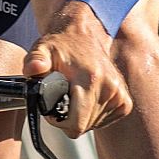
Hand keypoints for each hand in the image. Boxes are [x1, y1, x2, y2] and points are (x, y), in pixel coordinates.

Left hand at [22, 2, 131, 137]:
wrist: (84, 33)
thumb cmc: (61, 44)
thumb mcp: (42, 49)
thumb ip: (35, 60)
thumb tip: (33, 69)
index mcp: (90, 78)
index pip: (76, 123)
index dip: (58, 121)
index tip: (51, 108)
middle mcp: (110, 88)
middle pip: (84, 126)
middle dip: (68, 118)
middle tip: (60, 99)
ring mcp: (120, 95)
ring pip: (94, 124)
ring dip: (81, 116)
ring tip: (73, 95)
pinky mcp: (124, 100)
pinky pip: (105, 120)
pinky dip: (93, 115)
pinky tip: (85, 99)